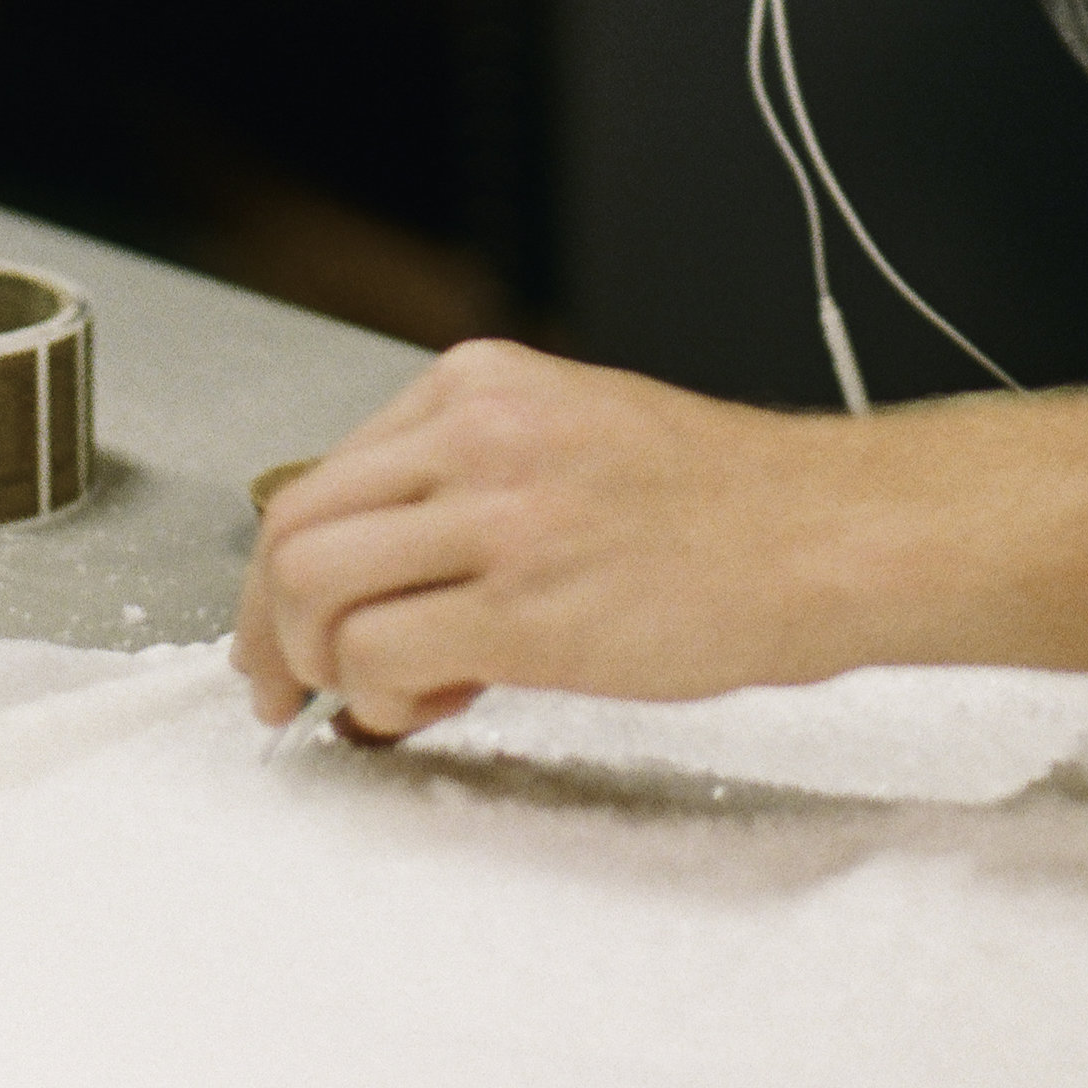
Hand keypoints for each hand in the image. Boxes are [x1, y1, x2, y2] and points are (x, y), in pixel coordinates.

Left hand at [233, 338, 866, 737]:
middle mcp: (476, 432)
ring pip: (314, 587)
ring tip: (376, 698)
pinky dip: (378, 697)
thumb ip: (467, 477)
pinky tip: (434, 703)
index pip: (323, 471)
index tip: (286, 625)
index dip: (285, 568)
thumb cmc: (717, 502)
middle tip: (283, 686)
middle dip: (267, 624)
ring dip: (317, 664)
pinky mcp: (525, 607)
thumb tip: (378, 569)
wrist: (820, 535)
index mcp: (480, 384)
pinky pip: (379, 654)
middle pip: (293, 526)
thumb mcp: (569, 430)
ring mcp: (499, 515)